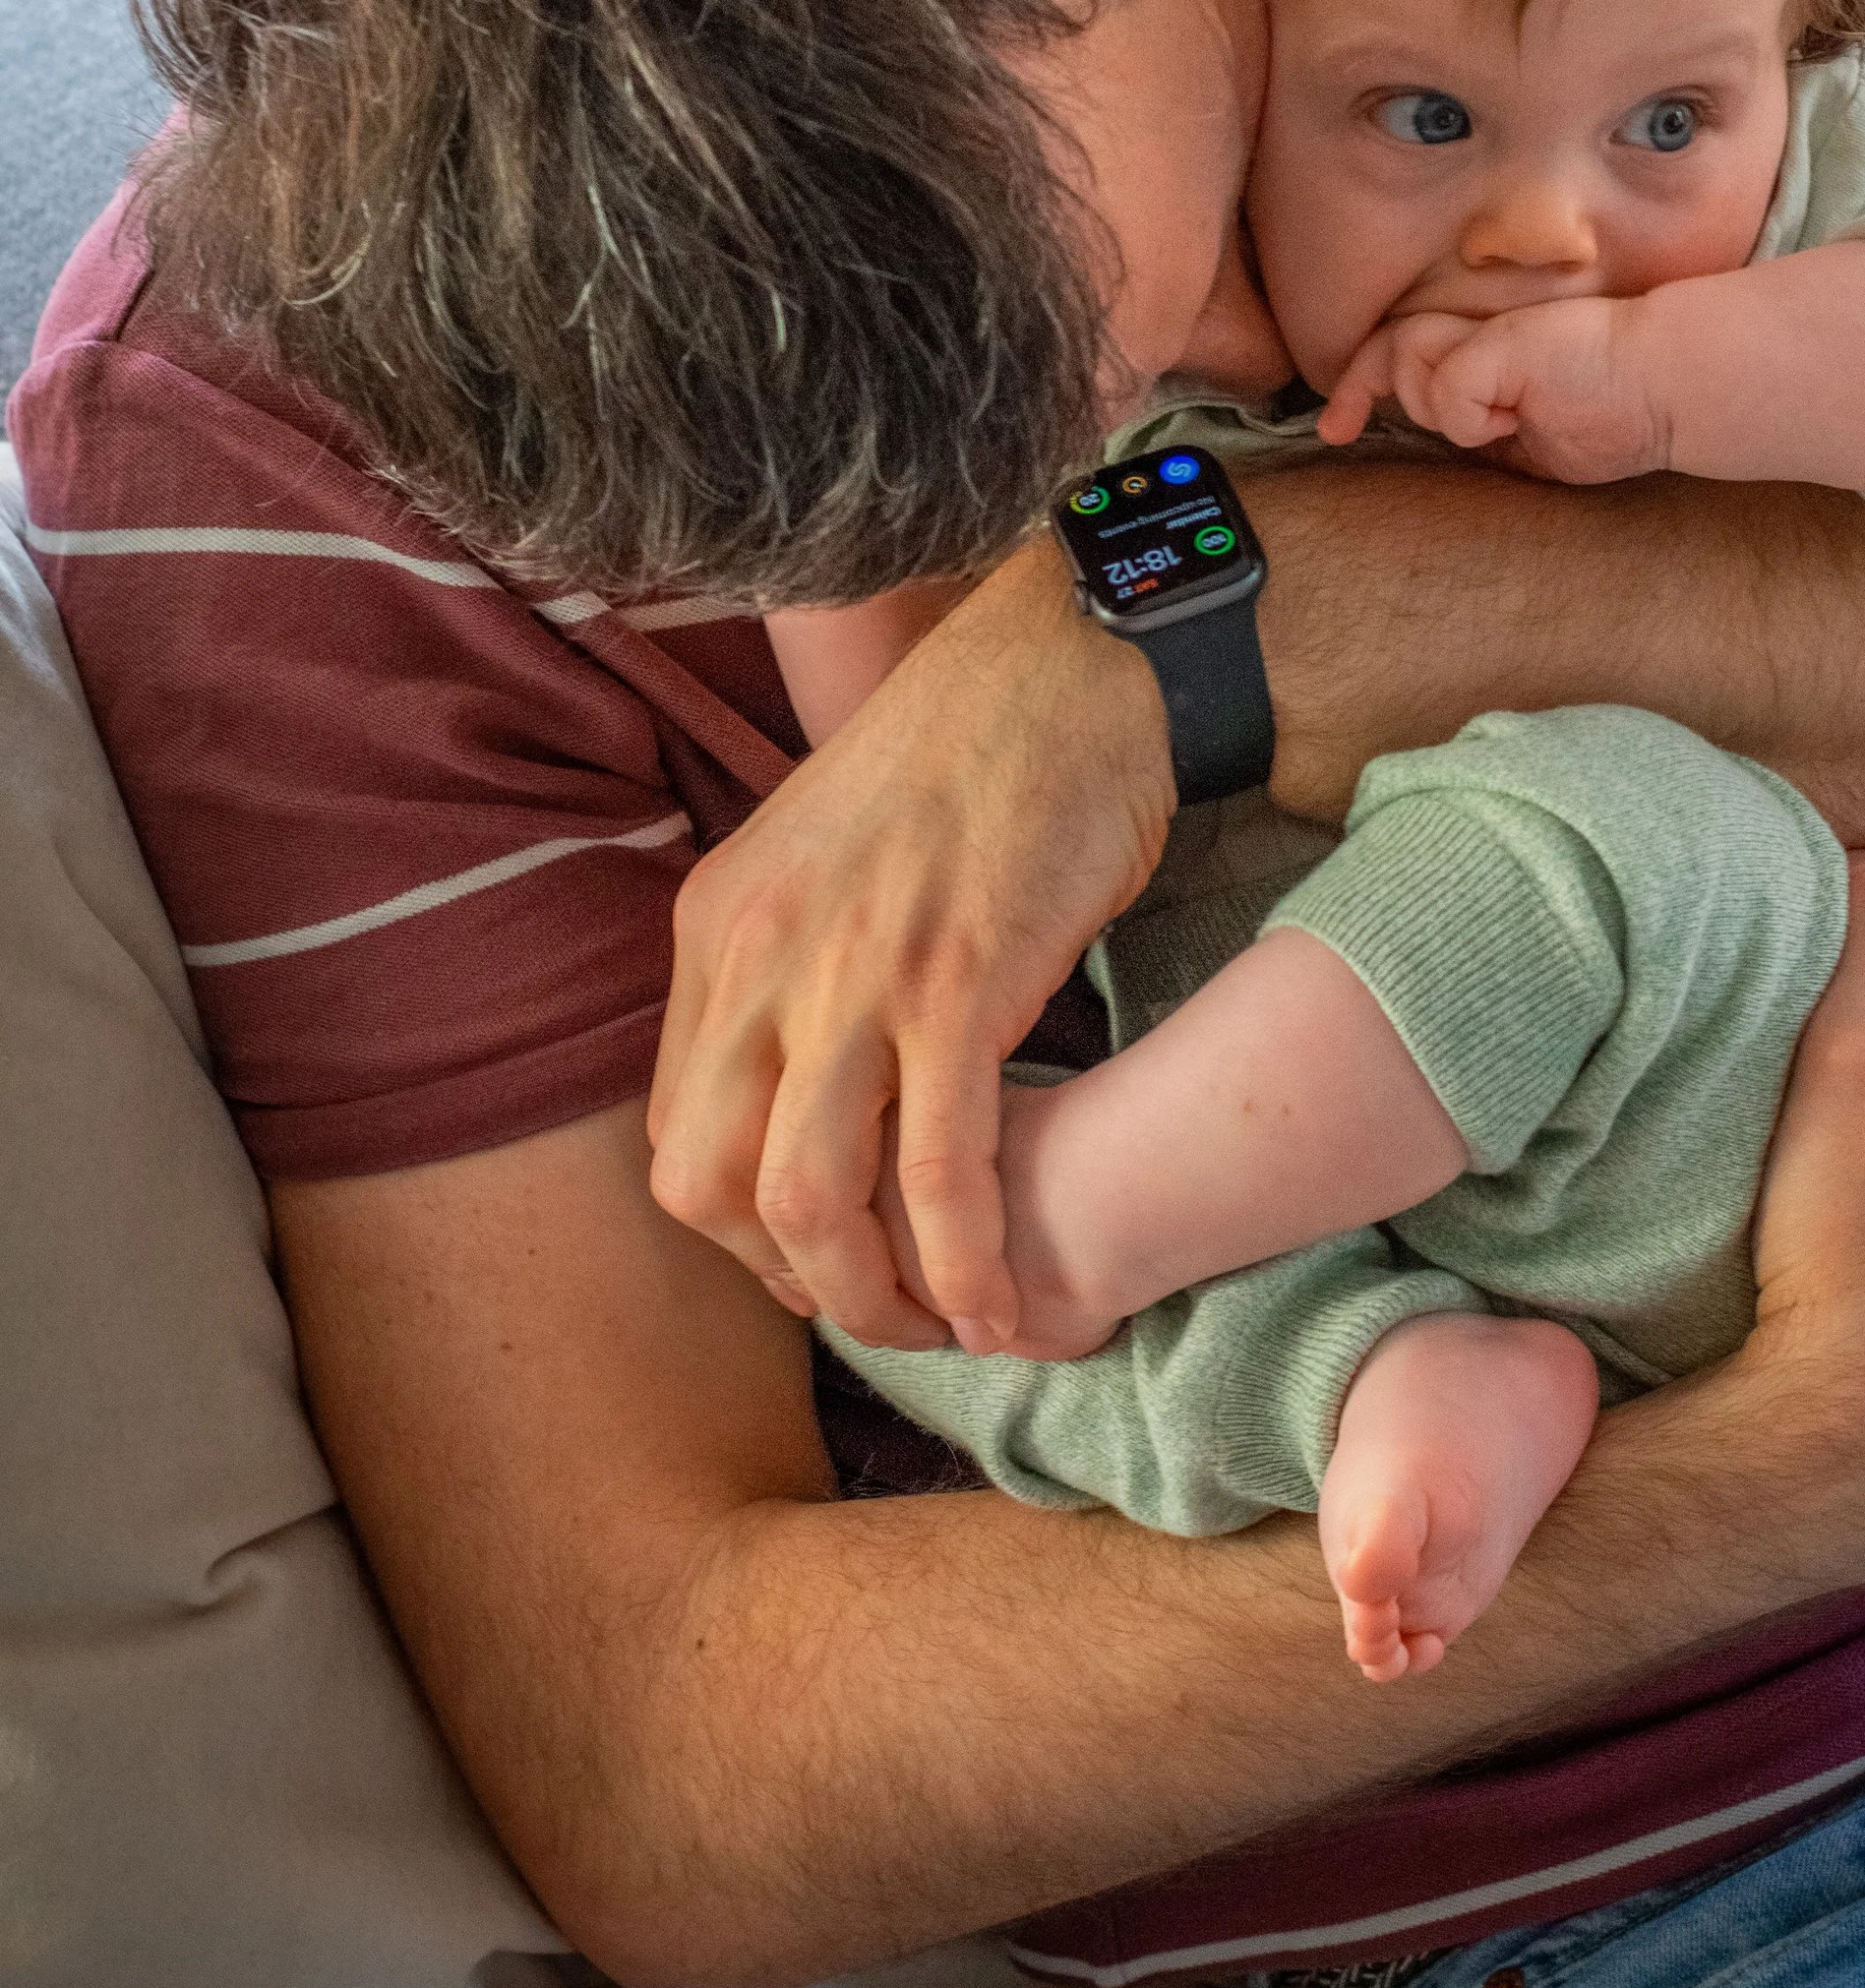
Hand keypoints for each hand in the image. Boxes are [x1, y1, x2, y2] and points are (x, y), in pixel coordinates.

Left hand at [647, 539, 1172, 1351]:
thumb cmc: (969, 757)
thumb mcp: (825, 858)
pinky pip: (935, 1165)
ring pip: (812, 1200)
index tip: (823, 1267)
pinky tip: (1001, 1302)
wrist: (1064, 657)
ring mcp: (853, 971)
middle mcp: (760, 959)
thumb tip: (811, 1087)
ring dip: (875, 1297)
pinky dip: (962, 1258)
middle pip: (716, 1192)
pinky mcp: (958, 979)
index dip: (743, 1238)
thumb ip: (794, 966)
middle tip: (882, 1315)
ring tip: (946, 1330)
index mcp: (718, 932)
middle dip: (797, 1288)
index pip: (676, 1141)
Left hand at [1317, 299, 1669, 479]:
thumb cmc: (1622, 408)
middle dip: (1360, 388)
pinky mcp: (1499, 346)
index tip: (1336, 428)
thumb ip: (1484, 421)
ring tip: (1505, 419)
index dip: (1362, 380)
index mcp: (1487, 348)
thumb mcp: (1535, 431)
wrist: (1674, 384)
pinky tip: (1517, 420)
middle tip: (1341, 427)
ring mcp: (1488, 333)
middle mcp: (1479, 329)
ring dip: (1445, 408)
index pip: (1404, 348)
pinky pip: (1448, 395)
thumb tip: (1437, 430)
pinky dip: (1474, 421)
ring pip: (1410, 366)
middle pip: (1391, 348)